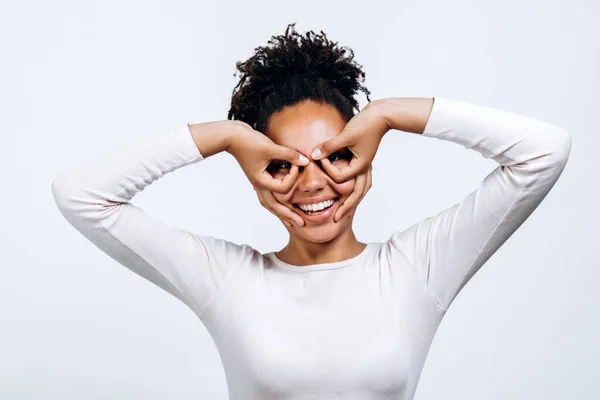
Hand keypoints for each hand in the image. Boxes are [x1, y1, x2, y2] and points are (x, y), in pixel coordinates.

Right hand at [226, 122, 308, 226]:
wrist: (232, 136)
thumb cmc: (249, 142)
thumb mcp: (271, 148)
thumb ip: (289, 155)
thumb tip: (305, 161)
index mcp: (261, 182)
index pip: (283, 187)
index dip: (293, 176)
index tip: (297, 163)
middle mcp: (259, 185)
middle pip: (275, 207)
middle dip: (289, 216)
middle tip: (302, 224)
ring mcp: (257, 182)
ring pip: (269, 204)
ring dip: (280, 213)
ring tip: (290, 222)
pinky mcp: (258, 176)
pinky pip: (267, 195)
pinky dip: (274, 202)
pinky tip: (279, 204)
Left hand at [310, 101, 388, 220]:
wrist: (381, 115)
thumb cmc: (365, 124)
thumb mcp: (345, 136)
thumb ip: (329, 147)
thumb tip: (313, 155)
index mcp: (361, 166)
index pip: (341, 178)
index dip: (328, 170)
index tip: (321, 157)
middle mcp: (365, 169)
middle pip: (356, 195)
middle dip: (346, 208)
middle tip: (335, 220)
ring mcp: (366, 166)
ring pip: (361, 190)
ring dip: (352, 202)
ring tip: (343, 212)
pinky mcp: (364, 161)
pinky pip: (359, 181)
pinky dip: (353, 189)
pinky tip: (346, 193)